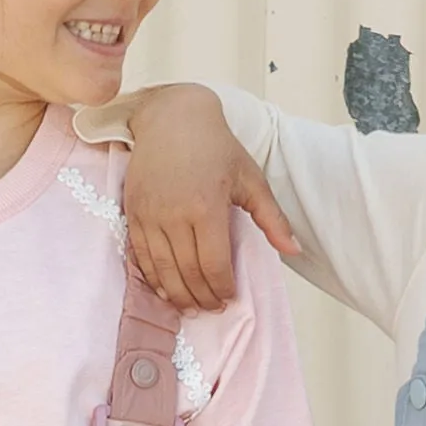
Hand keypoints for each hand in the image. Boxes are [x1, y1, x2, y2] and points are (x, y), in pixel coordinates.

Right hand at [118, 83, 298, 311]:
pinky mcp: (132, 212)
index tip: (229, 298)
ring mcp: (149, 214)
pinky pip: (140, 255)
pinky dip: (152, 278)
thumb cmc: (216, 147)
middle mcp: (174, 214)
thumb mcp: (250, 178)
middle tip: (212, 308)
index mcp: (207, 207)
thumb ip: (271, 217)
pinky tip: (165, 289)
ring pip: (161, 269)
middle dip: (202, 297)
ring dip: (177, 295)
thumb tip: (293, 250)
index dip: (222, 288)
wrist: (171, 117)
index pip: (213, 264)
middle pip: (187, 272)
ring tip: (190, 307)